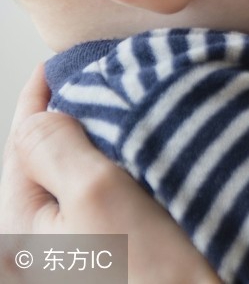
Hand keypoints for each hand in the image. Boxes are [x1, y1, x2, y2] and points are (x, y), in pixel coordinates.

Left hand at [0, 64, 217, 283]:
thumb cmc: (154, 267)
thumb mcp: (97, 192)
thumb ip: (56, 146)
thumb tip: (42, 116)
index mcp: (20, 229)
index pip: (20, 146)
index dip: (40, 98)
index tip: (61, 60)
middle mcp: (43, 245)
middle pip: (51, 161)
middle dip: (78, 118)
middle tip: (109, 78)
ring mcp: (82, 253)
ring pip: (85, 178)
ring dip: (108, 144)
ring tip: (134, 110)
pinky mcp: (119, 256)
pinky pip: (112, 199)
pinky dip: (128, 170)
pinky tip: (153, 153)